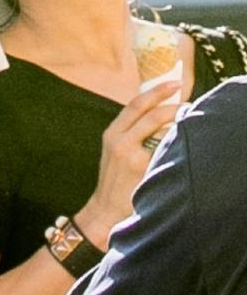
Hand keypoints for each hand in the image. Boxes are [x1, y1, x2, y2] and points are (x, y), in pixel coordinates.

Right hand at [77, 79, 181, 245]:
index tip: (174, 83)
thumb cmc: (114, 181)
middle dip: (173, 104)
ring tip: (189, 122)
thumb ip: (130, 133)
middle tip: (189, 102)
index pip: (135, 104)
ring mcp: (131, 154)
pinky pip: (163, 148)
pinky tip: (182, 145)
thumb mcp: (113, 151)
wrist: (104, 211)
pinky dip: (174, 143)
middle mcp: (119, 140)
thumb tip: (159, 114)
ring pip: (160, 128)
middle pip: (150, 113)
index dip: (156, 91)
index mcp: (112, 133)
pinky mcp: (142, 168)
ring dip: (178, 123)